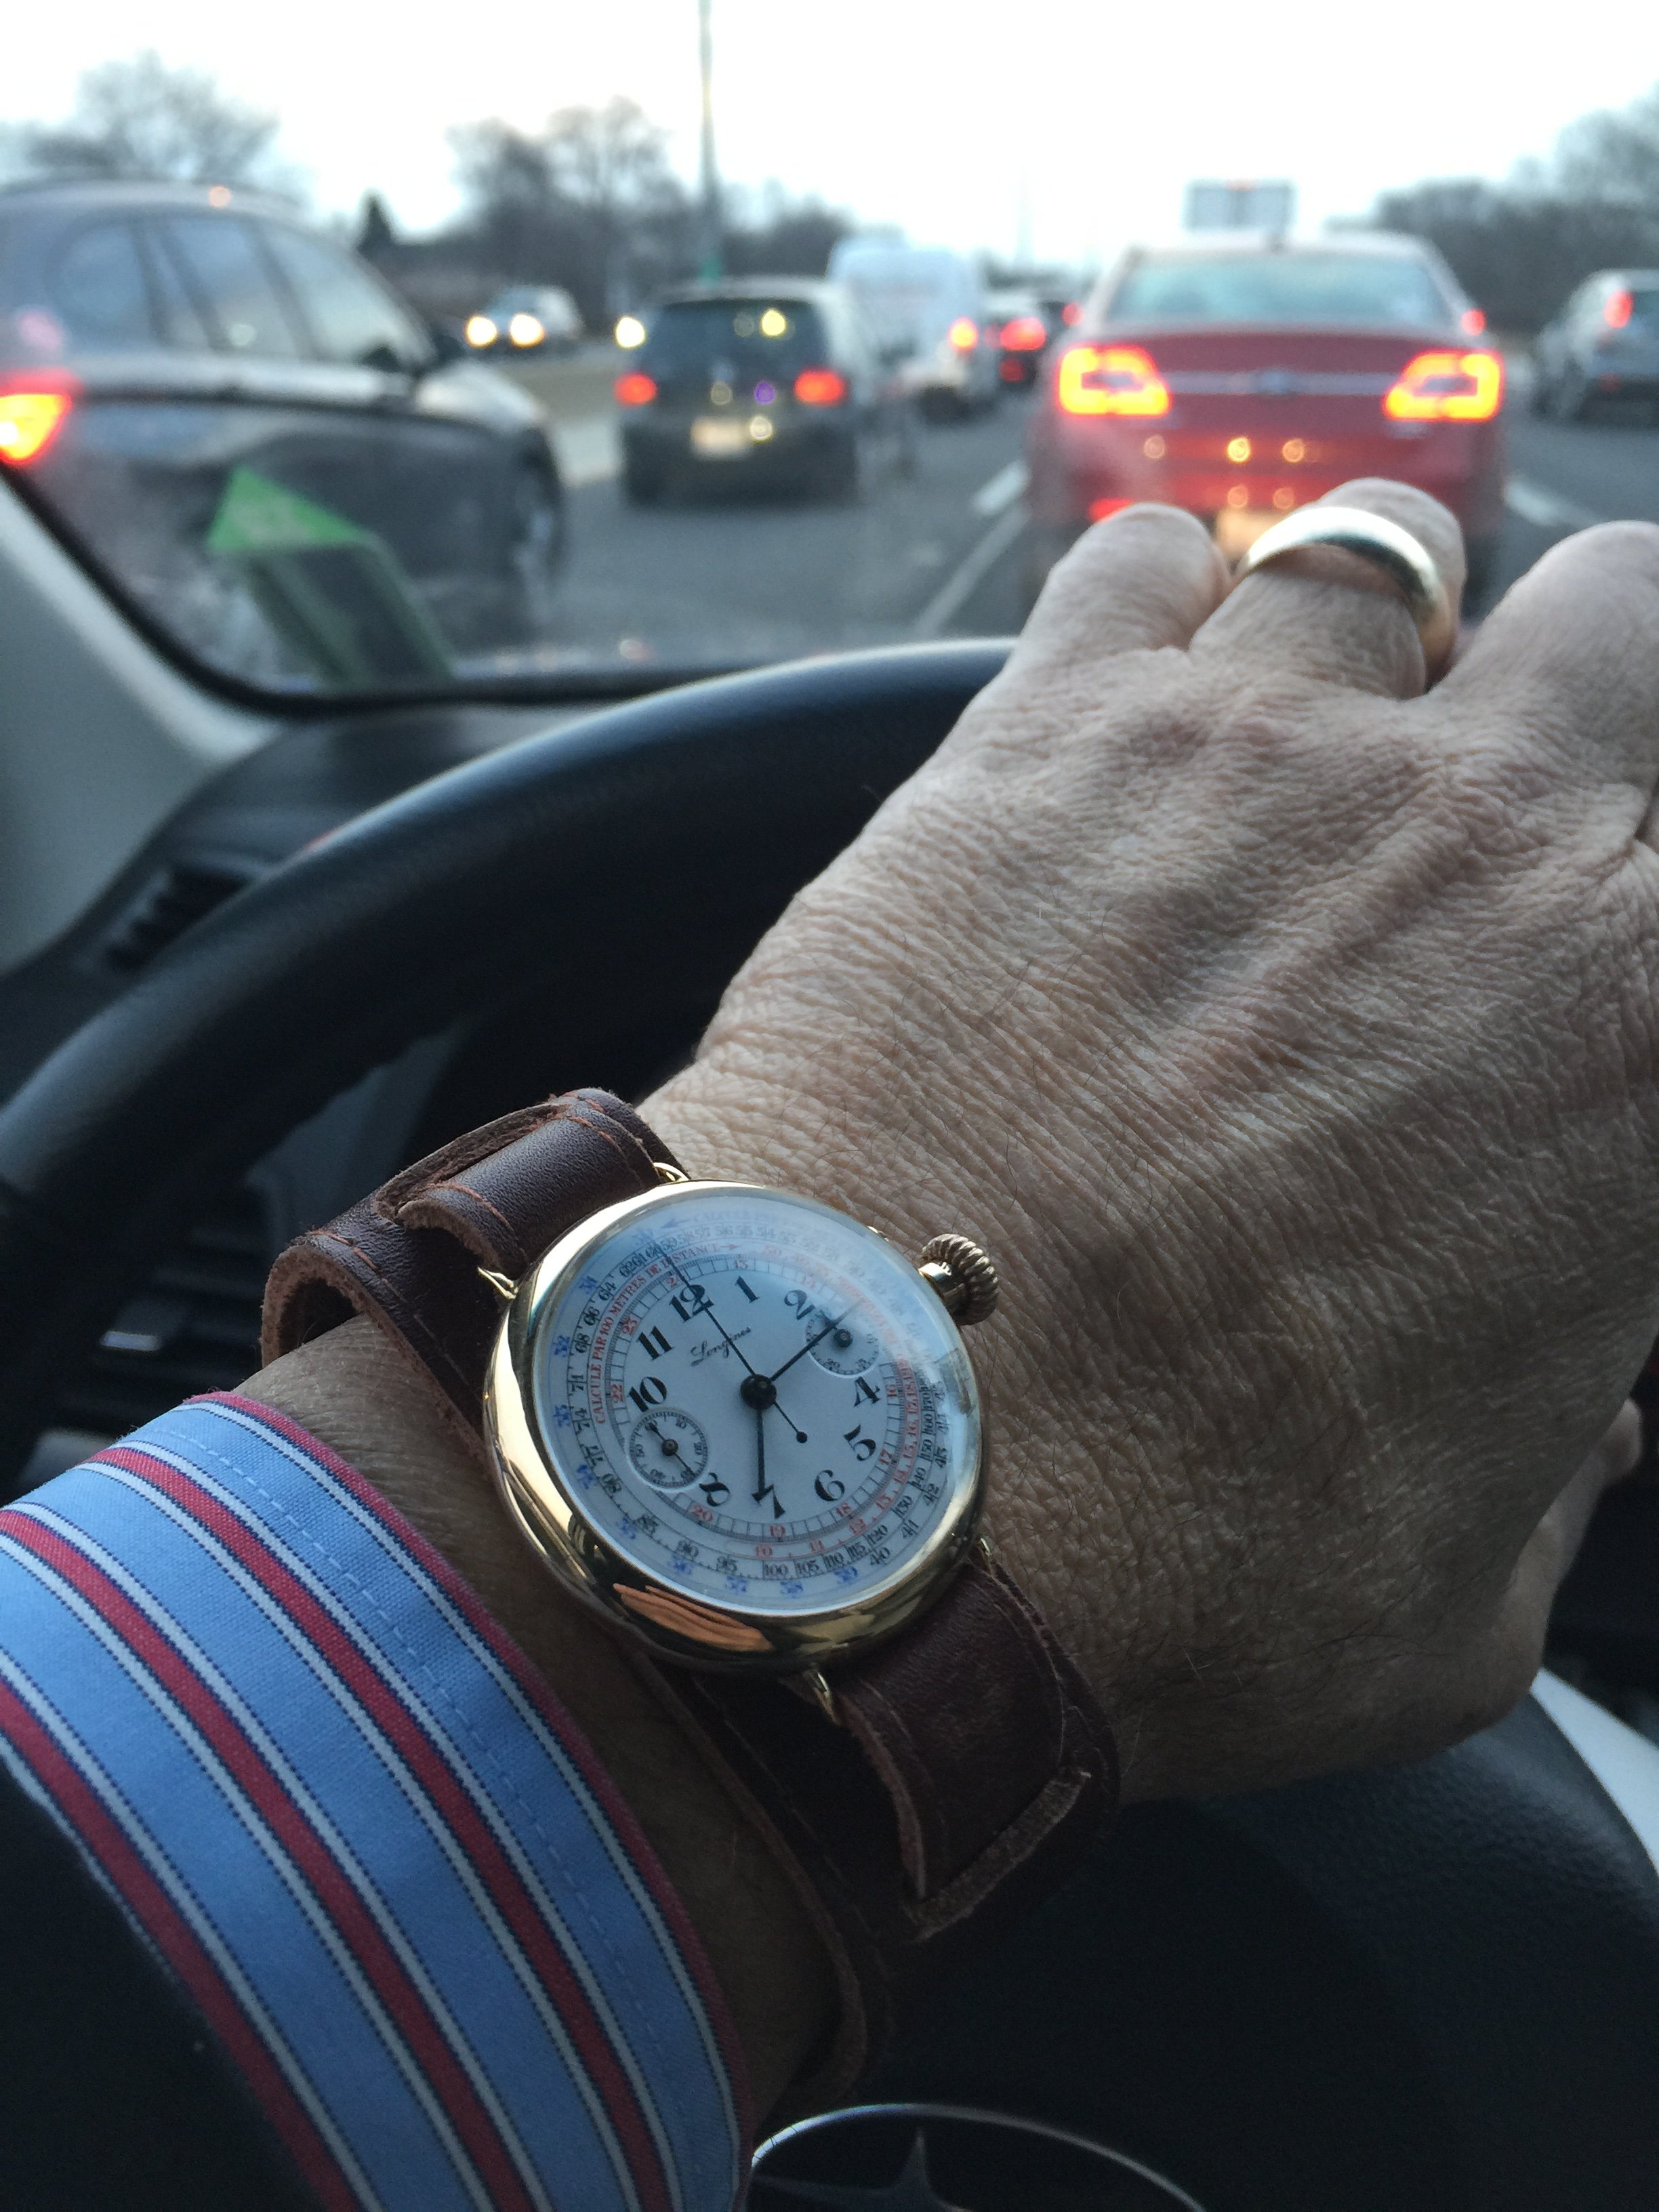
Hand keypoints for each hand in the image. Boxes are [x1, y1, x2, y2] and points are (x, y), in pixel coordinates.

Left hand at [644, 478, 1658, 1800]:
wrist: (886, 1462)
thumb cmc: (1179, 1561)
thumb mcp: (1458, 1593)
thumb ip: (1548, 1458)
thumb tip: (1568, 1399)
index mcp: (1651, 1049)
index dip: (1646, 927)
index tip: (1601, 965)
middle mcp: (1494, 852)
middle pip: (1641, 623)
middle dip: (1609, 680)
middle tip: (1534, 768)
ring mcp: (1269, 760)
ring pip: (1390, 553)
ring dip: (1381, 622)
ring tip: (1318, 713)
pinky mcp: (1049, 732)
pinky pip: (1144, 562)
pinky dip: (1159, 592)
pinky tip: (1131, 669)